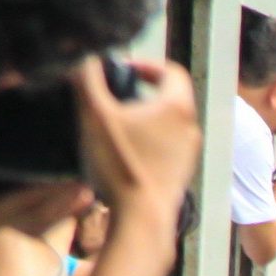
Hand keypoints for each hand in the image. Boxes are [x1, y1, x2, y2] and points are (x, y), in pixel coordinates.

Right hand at [76, 56, 198, 228]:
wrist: (143, 219)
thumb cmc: (122, 165)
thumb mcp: (94, 112)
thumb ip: (87, 77)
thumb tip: (84, 55)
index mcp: (178, 106)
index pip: (171, 70)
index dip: (145, 63)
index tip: (120, 70)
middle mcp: (191, 128)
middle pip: (169, 96)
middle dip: (140, 91)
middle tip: (111, 96)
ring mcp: (189, 154)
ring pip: (167, 123)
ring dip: (142, 117)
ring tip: (112, 124)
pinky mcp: (181, 174)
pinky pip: (165, 146)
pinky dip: (147, 140)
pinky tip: (122, 151)